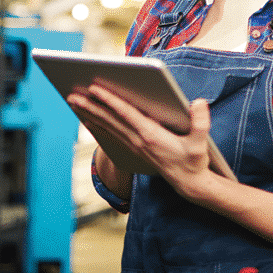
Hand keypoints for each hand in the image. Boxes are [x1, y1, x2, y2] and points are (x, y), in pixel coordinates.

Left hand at [67, 84, 216, 196]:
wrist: (189, 183)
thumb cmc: (195, 161)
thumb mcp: (201, 144)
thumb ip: (200, 123)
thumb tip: (198, 103)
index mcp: (151, 135)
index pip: (126, 114)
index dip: (110, 100)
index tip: (94, 88)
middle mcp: (138, 140)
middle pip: (110, 119)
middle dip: (90, 106)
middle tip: (71, 94)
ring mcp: (134, 145)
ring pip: (107, 126)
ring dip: (89, 113)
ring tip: (73, 101)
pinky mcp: (134, 148)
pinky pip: (111, 133)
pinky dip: (97, 124)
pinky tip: (87, 118)